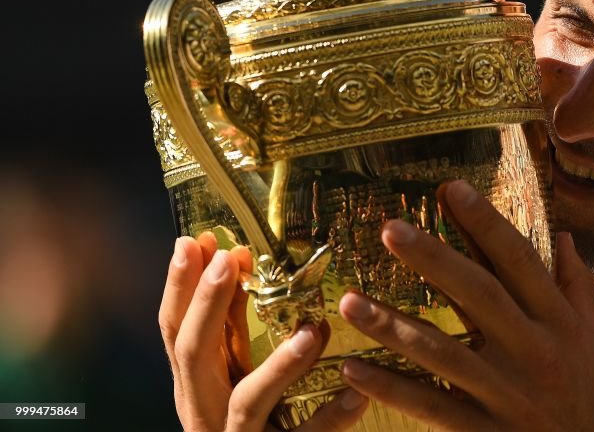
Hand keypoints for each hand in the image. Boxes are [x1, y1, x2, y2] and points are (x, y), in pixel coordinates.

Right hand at [158, 233, 368, 430]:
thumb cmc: (250, 421)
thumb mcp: (230, 373)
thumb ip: (231, 324)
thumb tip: (232, 256)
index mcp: (195, 385)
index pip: (174, 330)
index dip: (179, 287)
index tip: (193, 240)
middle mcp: (205, 412)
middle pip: (195, 357)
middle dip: (207, 306)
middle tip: (227, 260)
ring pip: (247, 402)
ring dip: (279, 365)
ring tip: (311, 333)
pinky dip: (330, 419)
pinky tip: (359, 396)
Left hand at [337, 180, 593, 430]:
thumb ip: (579, 287)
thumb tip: (564, 236)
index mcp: (561, 321)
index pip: (519, 261)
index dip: (485, 222)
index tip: (451, 189)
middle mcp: (534, 351)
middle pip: (478, 295)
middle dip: (434, 258)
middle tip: (390, 228)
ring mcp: (506, 393)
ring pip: (442, 352)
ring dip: (392, 325)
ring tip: (348, 301)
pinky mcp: (484, 431)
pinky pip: (431, 406)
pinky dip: (391, 388)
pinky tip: (353, 369)